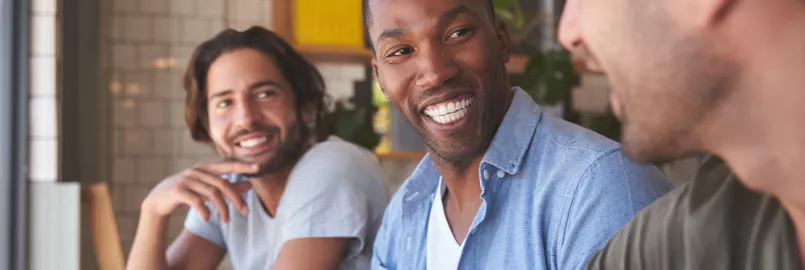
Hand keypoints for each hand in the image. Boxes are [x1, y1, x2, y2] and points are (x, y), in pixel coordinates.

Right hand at [142, 161, 259, 222]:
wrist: (159, 199)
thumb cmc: (188, 191)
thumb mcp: (208, 188)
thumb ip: (228, 186)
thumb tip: (250, 185)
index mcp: (205, 168)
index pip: (228, 166)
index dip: (243, 166)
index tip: (258, 168)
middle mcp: (197, 171)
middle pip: (223, 184)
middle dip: (236, 199)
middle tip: (245, 212)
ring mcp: (186, 179)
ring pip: (212, 194)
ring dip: (222, 209)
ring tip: (226, 221)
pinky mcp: (178, 190)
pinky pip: (196, 201)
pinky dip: (205, 211)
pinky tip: (208, 219)